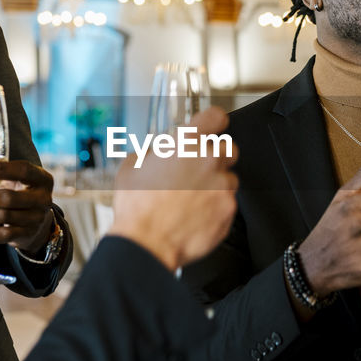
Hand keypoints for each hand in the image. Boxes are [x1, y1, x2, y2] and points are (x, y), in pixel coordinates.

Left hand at [0, 159, 55, 253]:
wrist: (39, 224)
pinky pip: (4, 235)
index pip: (24, 171)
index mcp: (42, 179)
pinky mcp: (28, 235)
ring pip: (3, 216)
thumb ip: (1, 177)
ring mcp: (37, 219)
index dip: (2, 170)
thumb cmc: (22, 195)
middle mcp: (43, 199)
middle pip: (9, 198)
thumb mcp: (19, 183)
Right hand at [107, 106, 238, 271]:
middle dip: (216, 157)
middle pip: (228, 148)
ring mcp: (221, 185)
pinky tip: (196, 215)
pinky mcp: (228, 209)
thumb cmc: (138, 208)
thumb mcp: (132, 167)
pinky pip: (227, 204)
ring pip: (229, 178)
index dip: (214, 121)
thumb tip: (156, 154)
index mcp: (186, 143)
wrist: (146, 243)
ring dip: (216, 185)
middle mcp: (208, 160)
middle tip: (199, 170)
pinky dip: (216, 208)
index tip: (214, 125)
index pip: (214, 117)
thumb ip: (152, 153)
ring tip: (194, 199)